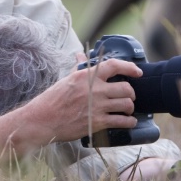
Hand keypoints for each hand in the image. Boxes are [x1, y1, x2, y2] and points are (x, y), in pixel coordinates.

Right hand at [0, 58, 141, 166]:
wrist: (42, 120)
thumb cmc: (52, 99)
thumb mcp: (66, 79)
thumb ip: (78, 68)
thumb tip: (81, 57)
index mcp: (87, 76)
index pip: (115, 66)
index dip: (130, 67)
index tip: (137, 72)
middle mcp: (95, 89)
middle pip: (126, 88)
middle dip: (131, 93)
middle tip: (129, 96)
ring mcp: (98, 107)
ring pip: (126, 105)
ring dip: (130, 108)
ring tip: (127, 110)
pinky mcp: (98, 122)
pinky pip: (122, 122)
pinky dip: (129, 122)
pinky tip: (128, 122)